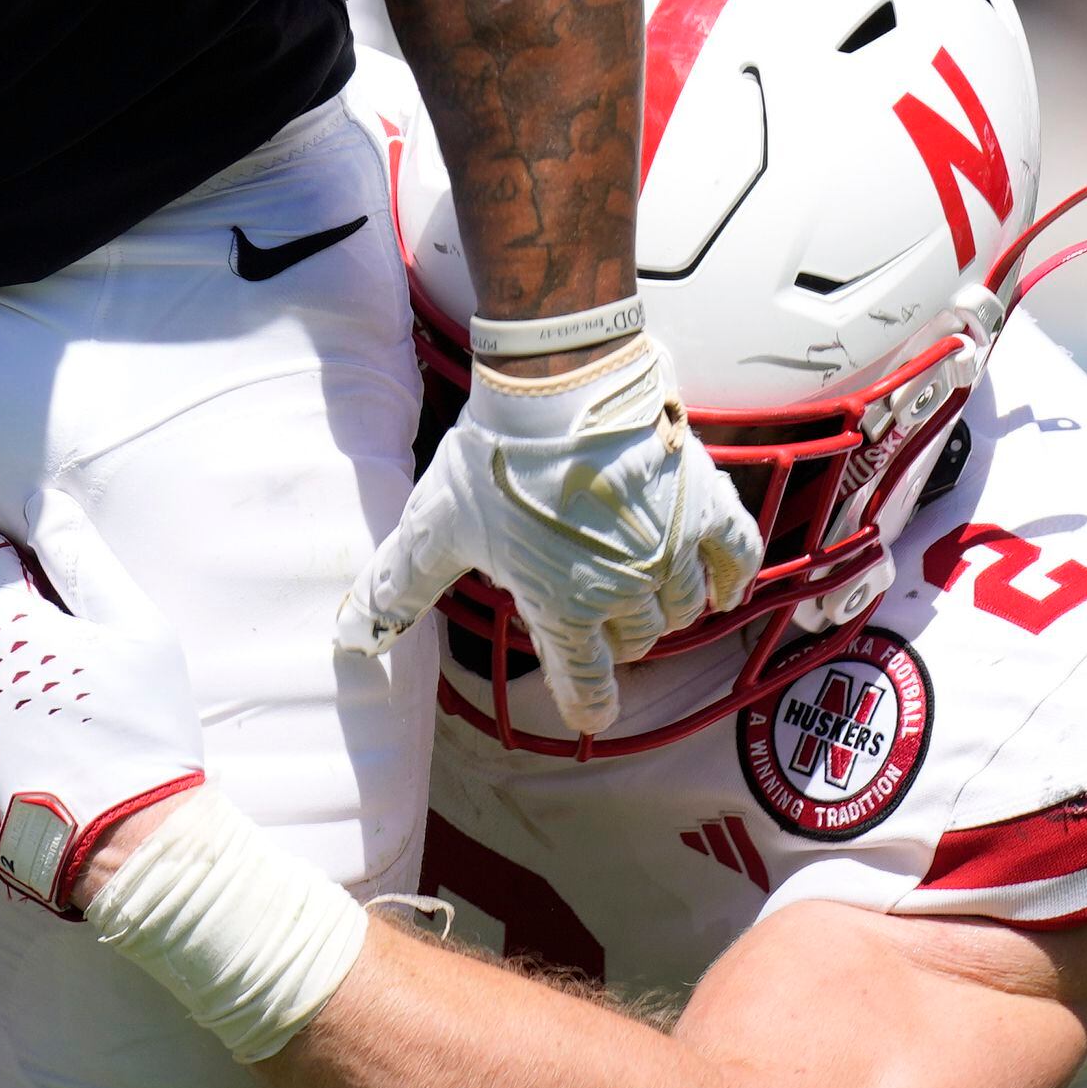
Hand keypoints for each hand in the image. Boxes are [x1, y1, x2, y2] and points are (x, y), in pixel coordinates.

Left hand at [0, 503, 205, 915]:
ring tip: (58, 730)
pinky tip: (33, 765)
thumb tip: (39, 501)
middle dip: (11, 637)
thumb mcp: (136, 629)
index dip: (23, 573)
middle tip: (73, 678)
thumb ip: (79, 557)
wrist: (127, 848)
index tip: (56, 605)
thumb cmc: (143, 729)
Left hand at [342, 331, 757, 737]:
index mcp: (562, 609)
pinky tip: (717, 585)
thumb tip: (351, 636)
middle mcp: (624, 592)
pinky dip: (729, 578)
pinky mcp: (704, 508)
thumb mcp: (436, 526)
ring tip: (642, 582)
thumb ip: (400, 587)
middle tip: (594, 602)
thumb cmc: (494, 457)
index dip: (587, 700)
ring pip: (681, 608)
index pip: (587, 686)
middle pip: (635, 643)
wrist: (559, 382)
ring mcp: (671, 553)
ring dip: (663, 605)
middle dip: (615, 634)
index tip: (589, 705)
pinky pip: (735, 561)